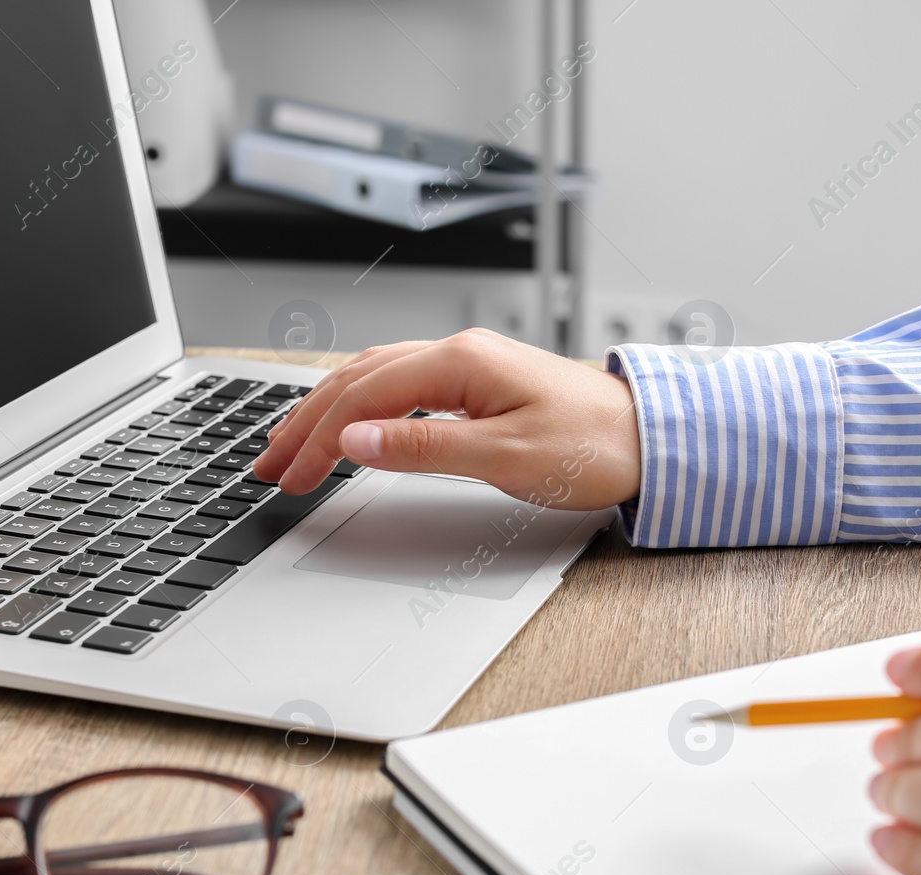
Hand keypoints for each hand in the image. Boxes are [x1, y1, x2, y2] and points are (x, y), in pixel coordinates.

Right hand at [251, 329, 641, 509]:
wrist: (652, 440)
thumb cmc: (594, 445)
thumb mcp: (504, 456)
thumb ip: (424, 447)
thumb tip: (355, 440)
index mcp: (460, 362)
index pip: (362, 396)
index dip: (315, 438)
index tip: (285, 475)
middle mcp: (459, 353)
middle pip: (358, 380)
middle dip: (306, 424)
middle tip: (268, 466)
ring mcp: (469, 365)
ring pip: (376, 378)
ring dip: (329, 412)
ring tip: (292, 445)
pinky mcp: (480, 383)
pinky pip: (403, 385)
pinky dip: (363, 406)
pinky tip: (351, 424)